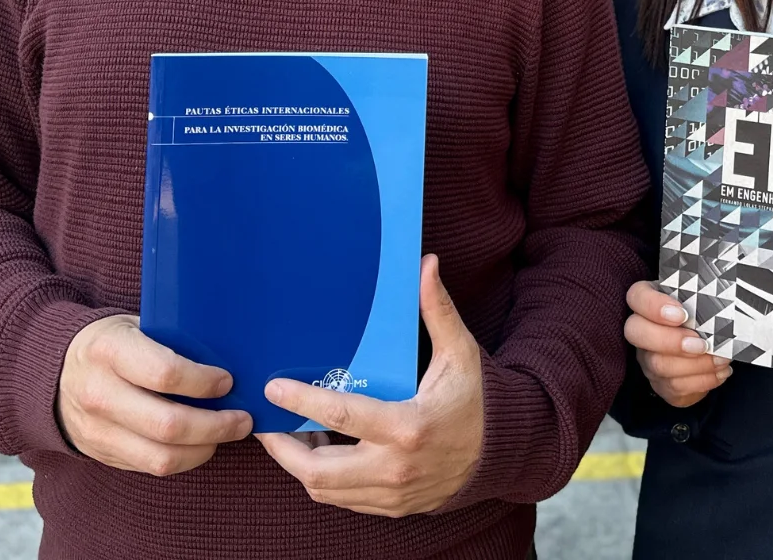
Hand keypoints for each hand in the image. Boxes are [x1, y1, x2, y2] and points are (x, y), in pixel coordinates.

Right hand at [57, 314, 251, 474]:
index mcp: (110, 351)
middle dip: (216, 425)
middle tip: (242, 418)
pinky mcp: (101, 454)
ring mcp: (97, 430)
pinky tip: (201, 443)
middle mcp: (99, 394)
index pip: (166, 374)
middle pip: (168, 425)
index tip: (228, 381)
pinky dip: (184, 459)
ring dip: (205, 449)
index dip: (204, 382)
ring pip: (162, 457)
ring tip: (227, 433)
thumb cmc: (111, 342)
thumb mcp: (134, 325)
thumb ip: (171, 339)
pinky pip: (150, 467)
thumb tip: (229, 354)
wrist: (54, 371)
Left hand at [257, 256, 484, 516]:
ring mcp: (393, 494)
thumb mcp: (459, 353)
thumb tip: (426, 264)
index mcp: (408, 427)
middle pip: (319, 472)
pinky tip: (321, 453)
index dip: (303, 402)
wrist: (505, 454)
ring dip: (301, 465)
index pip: (343, 416)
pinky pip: (344, 501)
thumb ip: (438, 310)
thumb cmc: (479, 399)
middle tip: (267, 423)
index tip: (273, 389)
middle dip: (283, 449)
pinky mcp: (393, 507)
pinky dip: (324, 481)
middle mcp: (396, 468)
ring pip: (326, 491)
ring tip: (291, 434)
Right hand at [624, 281, 731, 407]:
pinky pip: (675, 387)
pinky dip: (703, 380)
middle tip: (702, 344)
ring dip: (696, 364)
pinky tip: (720, 372)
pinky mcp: (660, 384)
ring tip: (722, 359)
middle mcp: (641, 331)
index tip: (683, 315)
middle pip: (637, 333)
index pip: (637, 297)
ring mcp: (647, 359)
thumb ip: (703, 296)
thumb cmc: (703, 316)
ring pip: (659, 365)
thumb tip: (723, 299)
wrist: (708, 347)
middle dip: (672, 341)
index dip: (654, 306)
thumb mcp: (701, 300)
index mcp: (648, 302)